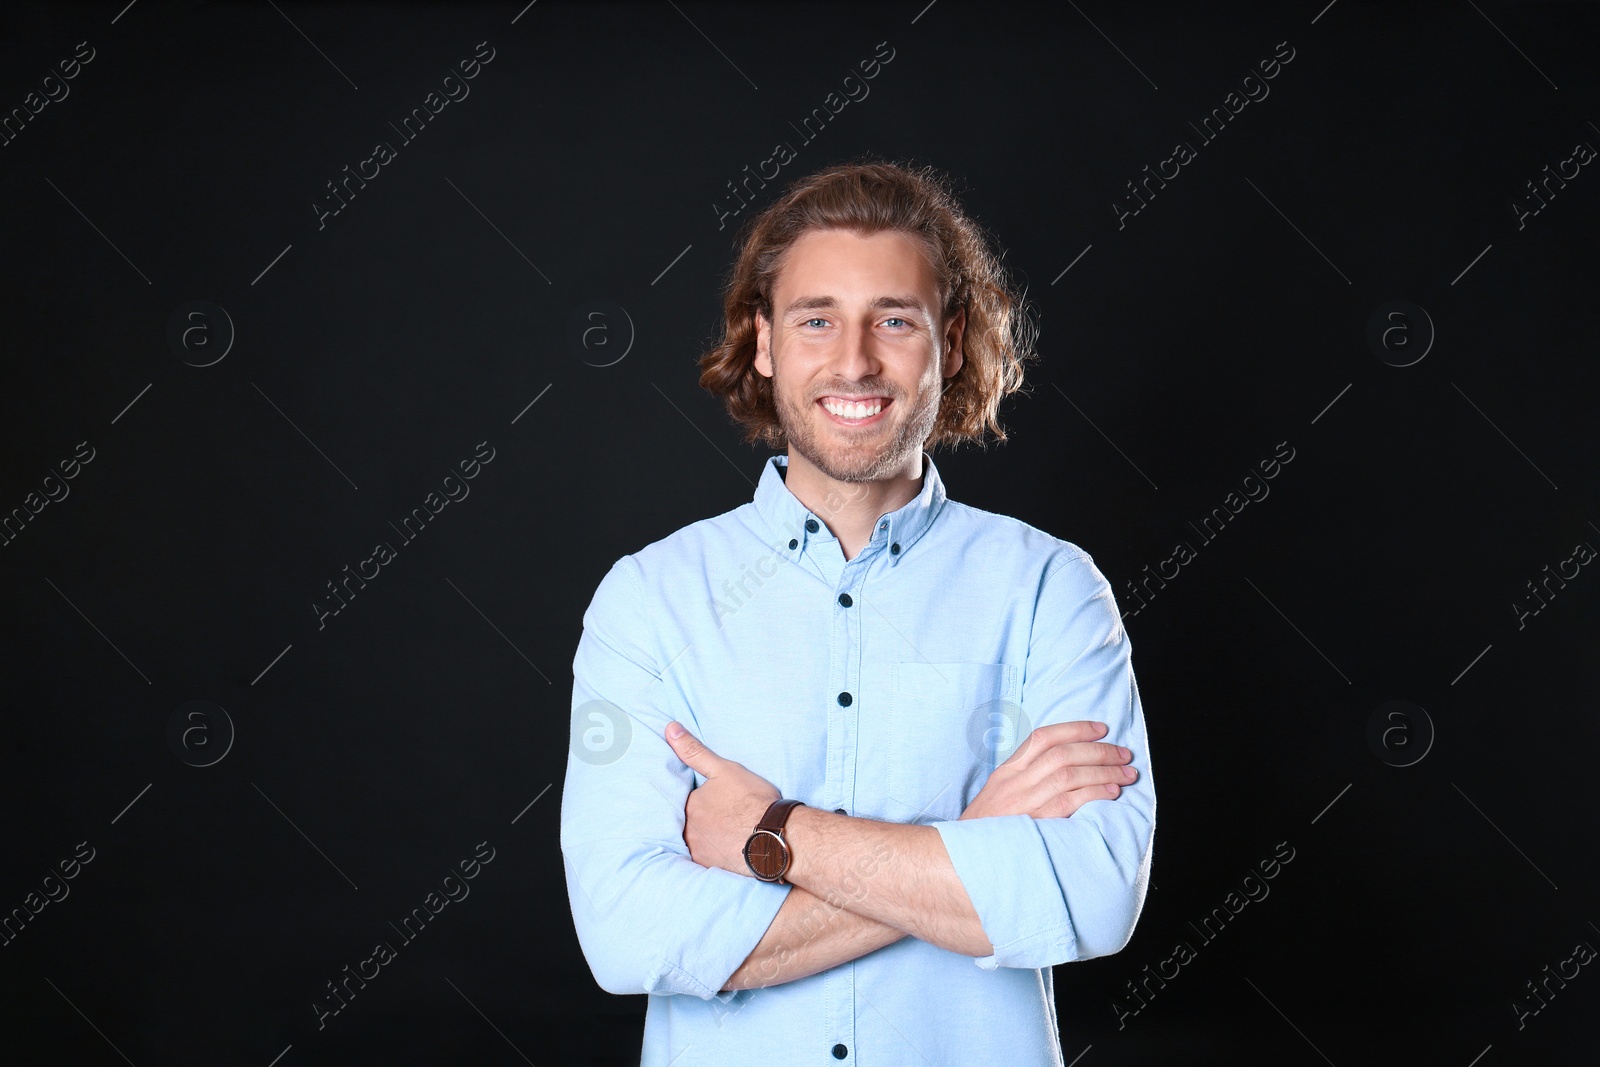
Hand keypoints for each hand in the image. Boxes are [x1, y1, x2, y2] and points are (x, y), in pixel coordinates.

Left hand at [664, 721, 780, 875]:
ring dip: (709, 838)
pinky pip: (708, 858)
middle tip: (726, 817)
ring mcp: (699, 851)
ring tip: (728, 833)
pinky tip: (730, 849)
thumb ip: (694, 751)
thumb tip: (669, 729)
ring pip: (699, 841)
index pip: (689, 800)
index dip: (704, 798)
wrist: (776, 836)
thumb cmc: (752, 800)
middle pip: (691, 822)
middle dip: (704, 819)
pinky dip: (716, 853)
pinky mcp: (712, 868)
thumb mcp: (723, 769)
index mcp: (689, 805)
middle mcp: (688, 831)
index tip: (720, 799)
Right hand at [960, 720, 1135, 820]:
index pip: (1043, 737)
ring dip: (1104, 771)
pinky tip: (1112, 792)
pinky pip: (1070, 801)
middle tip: (1124, 754)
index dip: (1075, 729)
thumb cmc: (987, 828)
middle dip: (1099, 750)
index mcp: (1008, 771)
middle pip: (1062, 753)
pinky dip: (1094, 793)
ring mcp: (1023, 801)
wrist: (964, 857)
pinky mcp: (1034, 823)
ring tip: (1127, 774)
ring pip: (1069, 774)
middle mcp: (1015, 781)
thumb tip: (1063, 765)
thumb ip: (1025, 778)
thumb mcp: (999, 794)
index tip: (1102, 728)